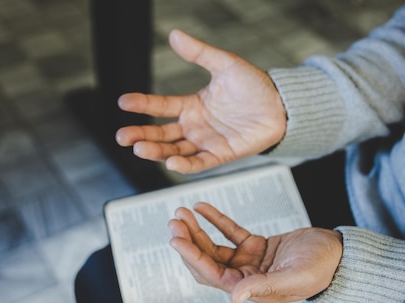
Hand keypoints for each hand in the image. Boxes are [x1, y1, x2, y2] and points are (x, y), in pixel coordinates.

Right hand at [116, 29, 286, 173]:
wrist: (281, 105)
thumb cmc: (255, 85)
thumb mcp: (225, 64)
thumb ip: (199, 53)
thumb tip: (174, 34)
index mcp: (192, 105)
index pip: (160, 106)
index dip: (142, 104)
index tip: (123, 102)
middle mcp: (194, 126)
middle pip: (161, 134)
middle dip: (140, 135)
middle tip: (122, 137)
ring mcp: (205, 142)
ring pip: (174, 151)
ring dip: (156, 152)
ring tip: (139, 149)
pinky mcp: (220, 155)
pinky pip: (199, 163)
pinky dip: (184, 166)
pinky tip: (170, 163)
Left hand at [168, 202, 342, 302]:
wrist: (340, 255)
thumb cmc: (322, 268)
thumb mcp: (294, 277)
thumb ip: (263, 286)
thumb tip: (232, 298)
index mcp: (250, 290)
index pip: (212, 274)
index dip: (192, 257)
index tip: (175, 239)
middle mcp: (245, 278)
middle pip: (207, 261)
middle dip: (189, 242)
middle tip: (174, 222)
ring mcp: (249, 262)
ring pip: (214, 246)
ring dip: (197, 230)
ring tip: (181, 212)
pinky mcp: (256, 246)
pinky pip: (230, 232)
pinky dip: (215, 220)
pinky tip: (201, 206)